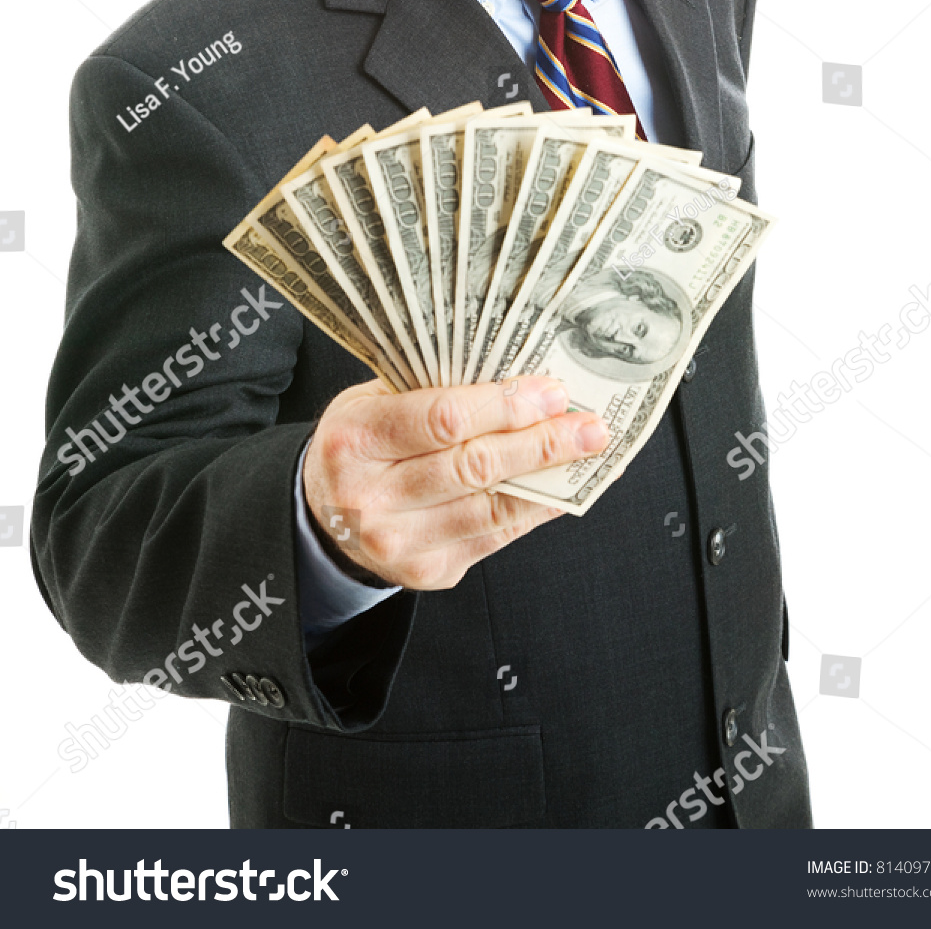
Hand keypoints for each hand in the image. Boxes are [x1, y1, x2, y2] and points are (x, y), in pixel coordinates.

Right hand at [302, 376, 609, 589]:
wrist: (321, 516)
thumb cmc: (360, 444)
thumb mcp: (376, 400)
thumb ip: (434, 390)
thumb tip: (522, 381)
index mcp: (354, 440)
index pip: (443, 420)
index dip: (505, 405)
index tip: (551, 392)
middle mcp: (370, 499)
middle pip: (474, 466)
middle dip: (541, 441)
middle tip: (588, 424)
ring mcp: (398, 544)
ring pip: (492, 507)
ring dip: (550, 478)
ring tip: (588, 452)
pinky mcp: (427, 571)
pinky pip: (496, 536)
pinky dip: (536, 508)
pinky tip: (563, 487)